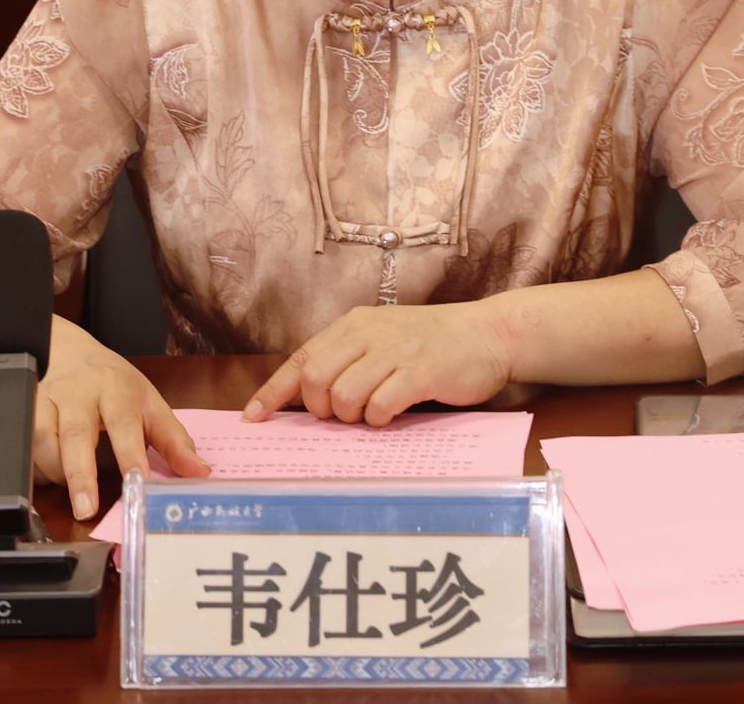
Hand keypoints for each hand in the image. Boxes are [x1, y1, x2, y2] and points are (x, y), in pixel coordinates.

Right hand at [33, 318, 208, 520]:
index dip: (131, 455)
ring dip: (55, 473)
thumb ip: (173, 440)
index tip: (138, 483)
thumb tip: (200, 472)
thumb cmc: (114, 384)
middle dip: (80, 473)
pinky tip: (47, 479)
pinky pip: (22, 440)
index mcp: (118, 389)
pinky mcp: (25, 406)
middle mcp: (81, 392)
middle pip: (76, 432)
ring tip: (74, 496)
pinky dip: (32, 466)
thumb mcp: (149, 403)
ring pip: (42, 437)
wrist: (67, 348)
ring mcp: (49, 398)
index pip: (124, 423)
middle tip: (86, 509)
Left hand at [242, 302, 514, 428]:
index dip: (273, 391)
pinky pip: (381, 404)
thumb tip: (309, 400)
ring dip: (350, 416)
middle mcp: (369, 333)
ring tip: (371, 415)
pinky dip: (378, 418)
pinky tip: (392, 415)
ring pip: (343, 394)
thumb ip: (351, 360)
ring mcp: (395, 351)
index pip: (302, 358)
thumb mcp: (384, 340)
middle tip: (340, 417)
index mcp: (355, 325)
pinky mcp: (421, 372)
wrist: (489, 333)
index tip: (253, 418)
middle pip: (315, 378)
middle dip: (319, 408)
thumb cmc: (434, 343)